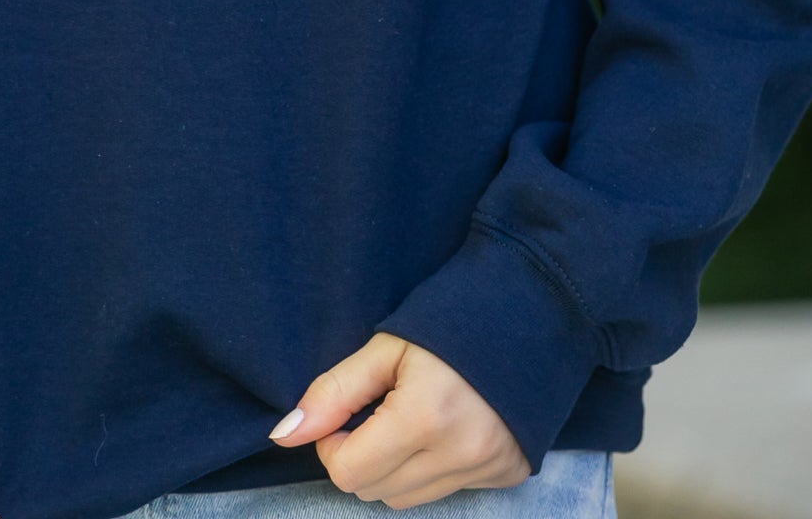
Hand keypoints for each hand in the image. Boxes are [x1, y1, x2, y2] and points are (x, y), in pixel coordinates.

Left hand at [268, 332, 529, 507]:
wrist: (528, 312)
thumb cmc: (447, 321)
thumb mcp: (385, 346)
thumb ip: (333, 392)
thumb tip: (283, 435)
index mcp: (424, 417)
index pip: (348, 473)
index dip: (333, 444)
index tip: (345, 414)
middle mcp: (460, 454)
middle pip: (374, 492)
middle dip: (361, 457)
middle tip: (376, 412)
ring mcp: (488, 469)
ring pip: (407, 499)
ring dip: (394, 468)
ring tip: (409, 418)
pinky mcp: (508, 475)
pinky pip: (445, 492)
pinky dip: (431, 469)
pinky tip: (445, 429)